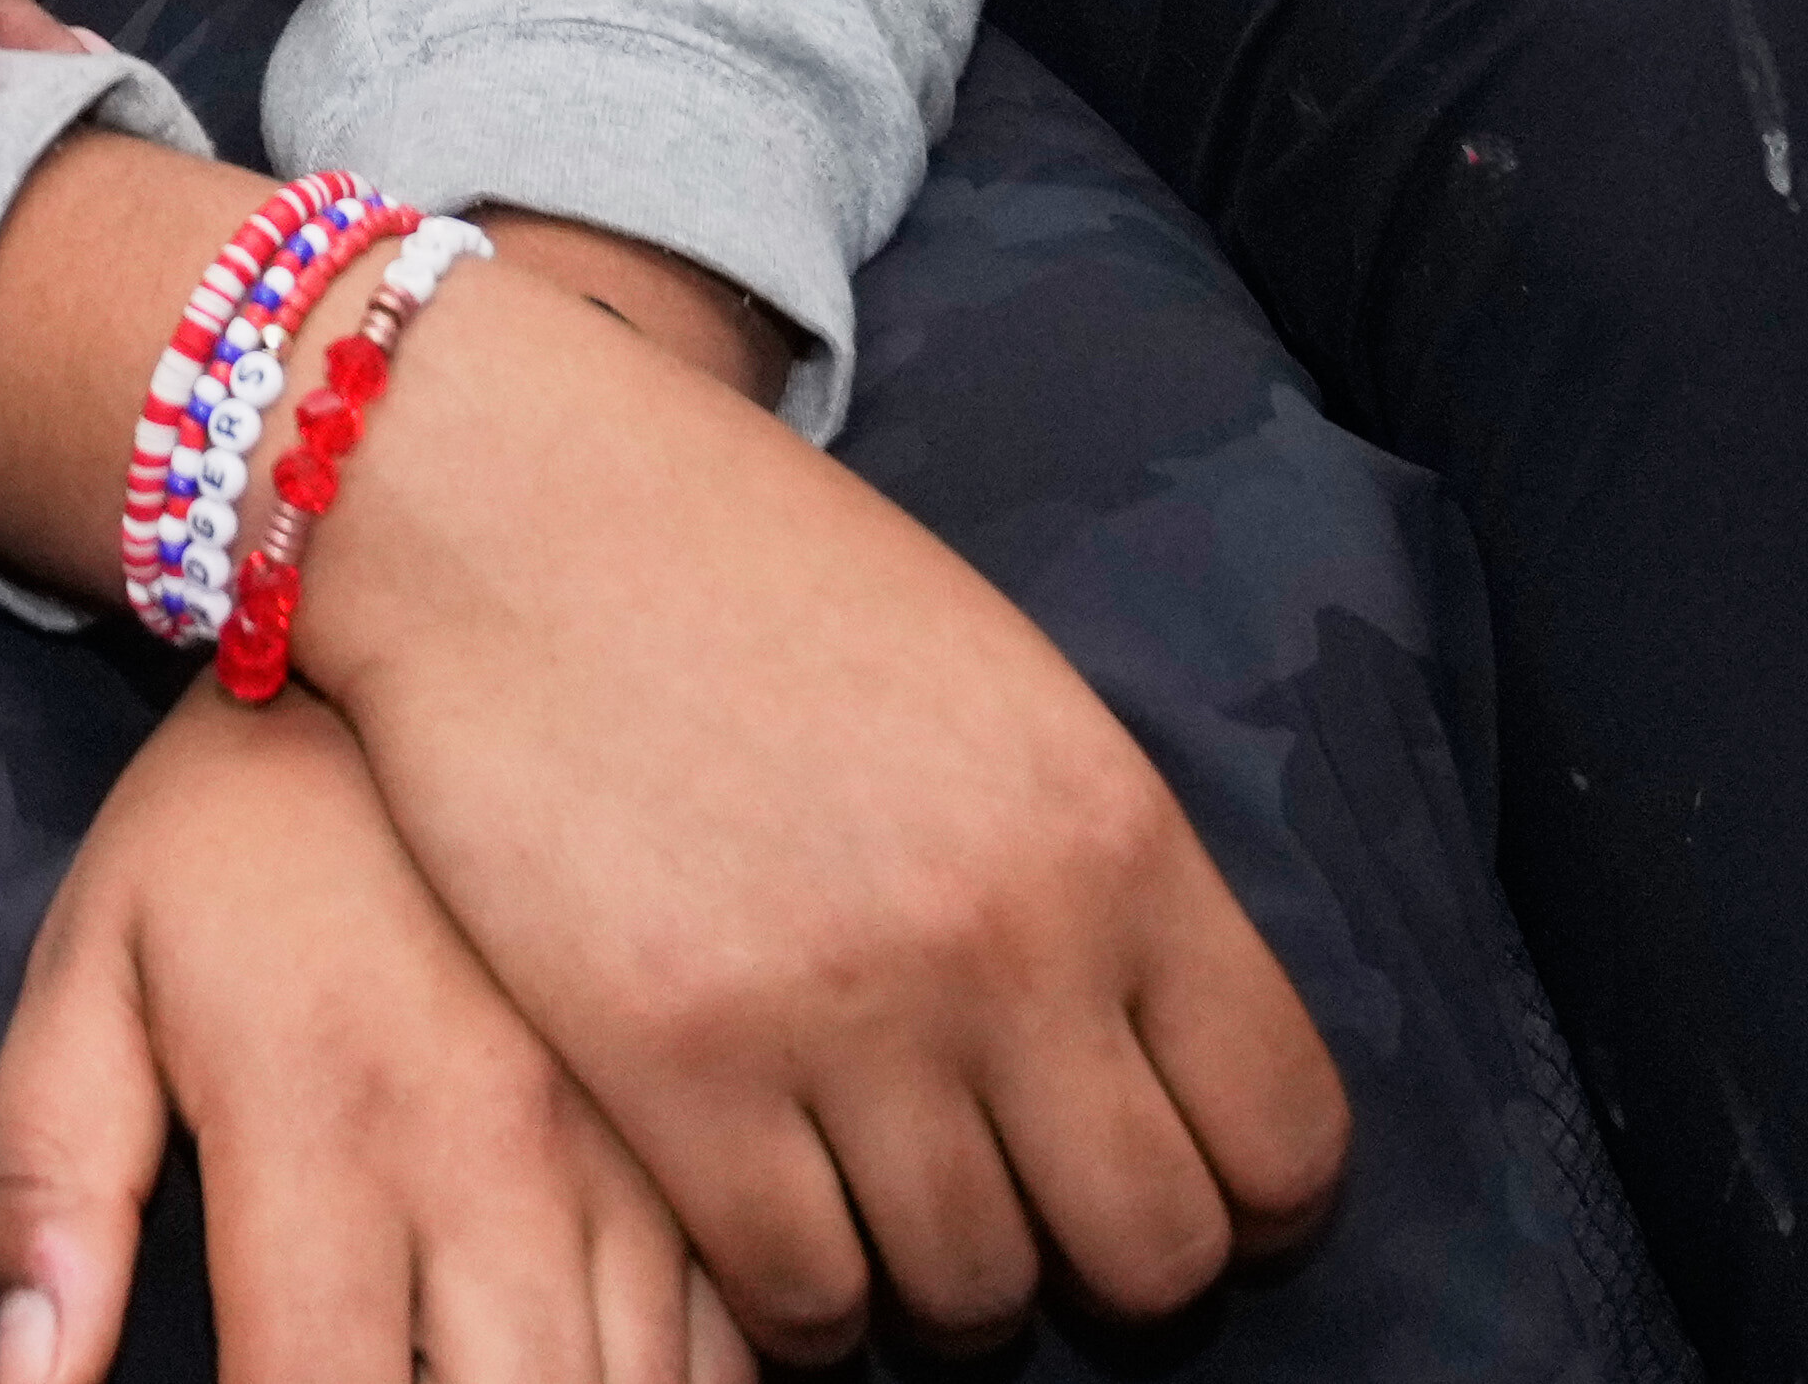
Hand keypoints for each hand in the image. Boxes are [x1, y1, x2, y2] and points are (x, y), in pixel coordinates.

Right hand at [0, 147, 1347, 1358]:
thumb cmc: (765, 584)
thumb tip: (1171, 1079)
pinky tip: (780, 1222)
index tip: (1180, 1177)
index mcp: (1115, 832)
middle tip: (1027, 1208)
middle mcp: (1009, 941)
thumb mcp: (1002, 691)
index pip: (1287, 1137)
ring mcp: (842, 1016)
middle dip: (1103, 1260)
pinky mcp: (677, 1072)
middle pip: (1154, 1255)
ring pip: (977, 1298)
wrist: (521, 507)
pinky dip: (808, 1300)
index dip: (1250, 1198)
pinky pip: (806, 1299)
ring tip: (887, 1203)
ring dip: (943, 1280)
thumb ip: (1101, 877)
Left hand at [0, 684, 738, 1383]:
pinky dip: (676, 1381)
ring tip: (468, 1367)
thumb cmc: (231, 830)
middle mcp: (498, 1150)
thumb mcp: (90, 974)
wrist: (421, 609)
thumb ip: (48, 1188)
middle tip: (380, 1380)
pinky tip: (592, 1362)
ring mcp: (630, 1145)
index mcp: (327, 1123)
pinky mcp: (708, 1125)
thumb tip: (25, 1383)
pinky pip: (737, 1335)